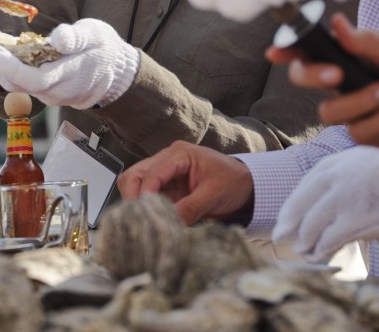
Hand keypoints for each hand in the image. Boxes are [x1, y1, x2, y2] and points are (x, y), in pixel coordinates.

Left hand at [0, 18, 139, 109]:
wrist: (114, 73)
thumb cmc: (104, 49)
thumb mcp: (96, 35)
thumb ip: (77, 37)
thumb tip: (59, 38)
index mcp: (69, 76)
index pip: (35, 79)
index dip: (12, 67)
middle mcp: (54, 91)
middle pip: (15, 81)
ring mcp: (45, 93)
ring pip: (11, 82)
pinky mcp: (39, 89)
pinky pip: (15, 79)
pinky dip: (0, 61)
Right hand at [117, 141, 253, 224]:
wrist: (246, 185)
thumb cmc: (233, 181)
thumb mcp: (214, 194)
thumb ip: (191, 207)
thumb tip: (169, 224)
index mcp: (179, 154)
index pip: (151, 173)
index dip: (145, 194)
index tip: (145, 214)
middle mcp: (166, 160)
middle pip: (134, 176)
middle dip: (132, 197)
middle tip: (137, 219)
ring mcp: (164, 175)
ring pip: (135, 186)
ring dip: (137, 204)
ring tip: (146, 222)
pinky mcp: (166, 189)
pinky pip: (148, 198)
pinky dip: (146, 210)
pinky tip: (153, 222)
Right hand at [267, 14, 378, 153]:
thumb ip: (369, 43)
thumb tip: (337, 23)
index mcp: (352, 59)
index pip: (312, 53)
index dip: (289, 50)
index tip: (276, 51)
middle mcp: (348, 85)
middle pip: (304, 80)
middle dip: (312, 75)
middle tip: (336, 73)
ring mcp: (355, 112)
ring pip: (328, 110)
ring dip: (360, 100)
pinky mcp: (367, 137)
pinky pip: (356, 130)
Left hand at [274, 147, 378, 261]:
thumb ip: (362, 187)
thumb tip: (339, 211)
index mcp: (358, 156)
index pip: (315, 175)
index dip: (299, 197)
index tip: (289, 214)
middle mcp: (353, 169)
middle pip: (308, 195)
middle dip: (292, 218)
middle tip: (282, 235)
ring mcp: (358, 191)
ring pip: (316, 218)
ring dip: (307, 238)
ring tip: (305, 251)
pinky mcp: (367, 216)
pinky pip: (333, 236)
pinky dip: (322, 248)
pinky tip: (322, 256)